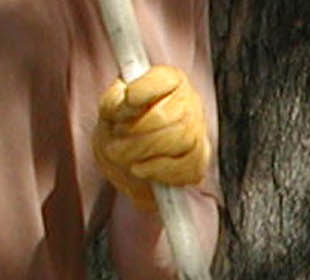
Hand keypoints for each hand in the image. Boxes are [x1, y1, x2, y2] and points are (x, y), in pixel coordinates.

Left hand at [95, 66, 210, 207]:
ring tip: (120, 155)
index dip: (141, 92)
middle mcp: (190, 102)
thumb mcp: (112, 106)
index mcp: (170, 79)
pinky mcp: (198, 161)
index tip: (125, 104)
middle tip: (115, 140)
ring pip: (177, 141)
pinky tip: (139, 168)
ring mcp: (198, 133)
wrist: (130, 158)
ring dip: (143, 151)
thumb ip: (115, 99)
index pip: (163, 80)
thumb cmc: (123, 124)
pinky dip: (156, 169)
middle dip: (136, 131)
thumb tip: (125, 103)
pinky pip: (183, 167)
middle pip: (166, 116)